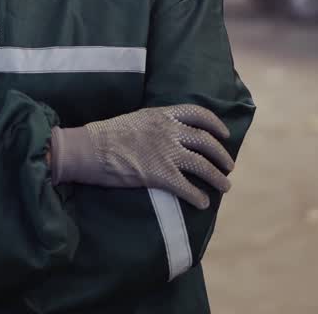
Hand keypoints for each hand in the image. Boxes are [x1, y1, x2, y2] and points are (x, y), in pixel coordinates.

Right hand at [49, 104, 232, 208]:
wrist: (89, 149)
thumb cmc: (106, 135)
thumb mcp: (135, 119)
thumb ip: (155, 124)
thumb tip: (166, 133)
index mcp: (162, 115)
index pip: (198, 114)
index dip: (215, 125)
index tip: (224, 134)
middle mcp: (170, 131)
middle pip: (206, 142)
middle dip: (221, 156)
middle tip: (228, 166)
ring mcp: (166, 153)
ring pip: (203, 165)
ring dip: (217, 178)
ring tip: (224, 186)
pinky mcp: (160, 175)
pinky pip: (187, 188)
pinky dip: (198, 197)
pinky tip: (202, 203)